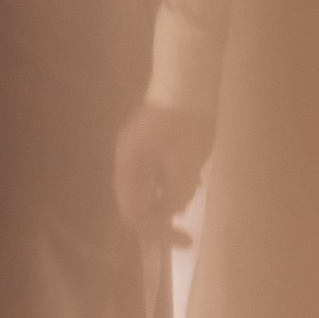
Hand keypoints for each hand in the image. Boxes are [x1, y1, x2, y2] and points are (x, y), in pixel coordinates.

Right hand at [114, 99, 213, 229]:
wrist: (187, 77)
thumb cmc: (185, 125)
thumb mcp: (185, 167)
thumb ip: (175, 195)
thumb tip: (170, 210)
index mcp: (129, 166)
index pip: (133, 211)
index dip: (156, 231)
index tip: (183, 240)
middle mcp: (126, 158)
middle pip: (136, 198)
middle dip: (161, 215)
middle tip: (188, 227)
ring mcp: (136, 145)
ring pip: (147, 183)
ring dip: (167, 197)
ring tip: (192, 195)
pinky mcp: (149, 136)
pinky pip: (154, 168)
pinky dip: (169, 180)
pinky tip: (190, 177)